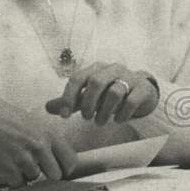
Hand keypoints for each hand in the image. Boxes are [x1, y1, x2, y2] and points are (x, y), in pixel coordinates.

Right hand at [0, 93, 77, 187]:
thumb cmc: (4, 117)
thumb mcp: (33, 122)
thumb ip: (47, 139)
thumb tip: (60, 157)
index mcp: (49, 134)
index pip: (70, 161)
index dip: (65, 168)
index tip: (58, 168)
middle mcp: (39, 147)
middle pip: (56, 175)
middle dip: (47, 174)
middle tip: (36, 167)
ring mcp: (23, 158)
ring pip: (34, 178)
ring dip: (26, 173)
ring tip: (15, 159)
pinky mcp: (7, 169)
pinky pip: (18, 184)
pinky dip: (12, 180)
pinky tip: (6, 166)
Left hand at [45, 62, 159, 124]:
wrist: (141, 91)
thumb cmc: (110, 92)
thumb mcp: (89, 95)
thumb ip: (70, 101)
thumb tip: (46, 108)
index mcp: (96, 68)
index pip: (78, 78)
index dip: (68, 97)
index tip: (63, 116)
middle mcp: (112, 69)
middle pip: (96, 82)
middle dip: (88, 103)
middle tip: (86, 118)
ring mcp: (130, 77)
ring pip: (115, 91)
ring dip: (104, 111)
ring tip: (100, 122)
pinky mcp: (143, 88)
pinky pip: (132, 100)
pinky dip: (122, 113)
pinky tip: (117, 120)